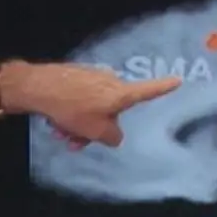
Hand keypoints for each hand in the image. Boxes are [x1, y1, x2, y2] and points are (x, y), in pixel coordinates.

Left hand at [0, 61, 180, 148]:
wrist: (38, 87)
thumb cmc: (72, 108)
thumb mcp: (96, 131)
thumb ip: (113, 136)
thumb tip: (114, 135)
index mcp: (120, 93)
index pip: (147, 91)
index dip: (163, 88)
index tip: (178, 80)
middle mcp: (110, 81)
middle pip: (112, 109)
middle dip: (96, 127)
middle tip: (77, 140)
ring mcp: (92, 77)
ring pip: (93, 107)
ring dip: (80, 124)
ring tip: (62, 133)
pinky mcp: (76, 77)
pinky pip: (81, 100)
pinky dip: (72, 113)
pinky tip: (55, 122)